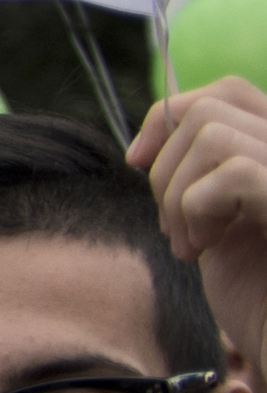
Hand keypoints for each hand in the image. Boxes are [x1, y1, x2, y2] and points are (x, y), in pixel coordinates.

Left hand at [138, 77, 266, 369]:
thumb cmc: (260, 301)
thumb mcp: (220, 222)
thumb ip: (201, 176)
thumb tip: (152, 137)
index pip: (228, 91)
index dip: (170, 114)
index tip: (138, 160)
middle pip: (209, 107)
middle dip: (167, 165)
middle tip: (173, 227)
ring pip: (211, 134)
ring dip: (178, 193)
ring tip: (190, 245)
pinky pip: (231, 172)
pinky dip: (199, 208)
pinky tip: (206, 249)